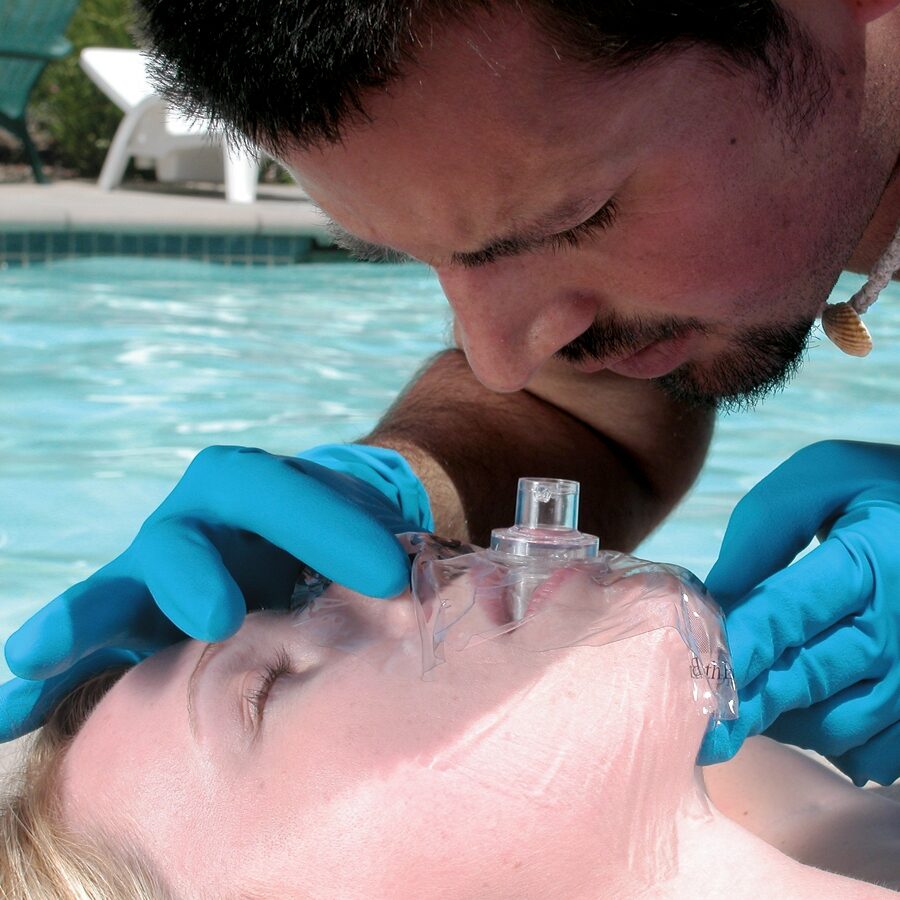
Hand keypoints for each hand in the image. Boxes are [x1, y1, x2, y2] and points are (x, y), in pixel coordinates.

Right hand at [0, 444, 431, 741]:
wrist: (311, 537)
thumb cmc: (341, 532)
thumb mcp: (366, 523)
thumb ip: (382, 544)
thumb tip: (413, 590)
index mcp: (246, 486)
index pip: (275, 493)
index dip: (327, 528)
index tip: (386, 574)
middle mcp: (192, 526)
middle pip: (179, 541)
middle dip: (191, 576)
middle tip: (218, 614)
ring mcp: (155, 576)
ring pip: (114, 594)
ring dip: (78, 625)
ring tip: (35, 654)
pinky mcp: (137, 627)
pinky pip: (91, 650)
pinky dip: (46, 681)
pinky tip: (8, 714)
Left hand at [698, 441, 899, 785]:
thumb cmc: (877, 489)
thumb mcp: (819, 483)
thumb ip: (763, 539)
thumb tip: (709, 604)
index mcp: (871, 559)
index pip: (785, 613)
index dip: (733, 646)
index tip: (689, 673)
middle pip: (806, 676)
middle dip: (744, 700)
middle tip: (697, 725)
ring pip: (835, 723)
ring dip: (782, 721)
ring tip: (743, 705)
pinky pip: (871, 753)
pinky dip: (828, 743)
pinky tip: (801, 715)